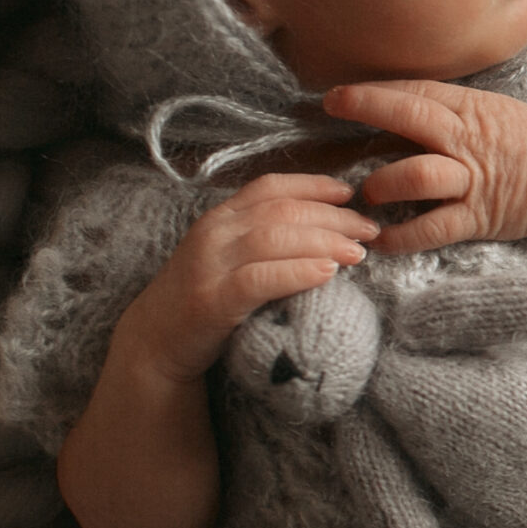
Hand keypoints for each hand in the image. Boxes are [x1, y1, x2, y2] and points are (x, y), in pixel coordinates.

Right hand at [125, 172, 378, 384]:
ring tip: (358, 252)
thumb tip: (326, 229)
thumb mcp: (230, 258)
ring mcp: (210, 265)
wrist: (157, 342)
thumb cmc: (206, 298)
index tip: (351, 193)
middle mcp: (214, 233)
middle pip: (282, 211)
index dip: (314, 185)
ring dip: (323, 241)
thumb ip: (264, 239)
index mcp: (221, 217)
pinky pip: (259, 279)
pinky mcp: (211, 300)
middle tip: (369, 230)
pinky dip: (297, 272)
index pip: (271, 187)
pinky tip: (328, 274)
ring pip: (273, 239)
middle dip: (332, 217)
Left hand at [322, 81, 526, 255]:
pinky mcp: (480, 217)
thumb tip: (399, 107)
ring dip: (383, 183)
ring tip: (364, 193)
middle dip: (368, 108)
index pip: (417, 90)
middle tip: (333, 107)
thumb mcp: (495, 111)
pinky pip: (434, 228)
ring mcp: (474, 179)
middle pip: (411, 116)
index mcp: (472, 109)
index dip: (374, 89)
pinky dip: (403, 237)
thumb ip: (451, 110)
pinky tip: (380, 240)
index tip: (338, 91)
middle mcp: (469, 140)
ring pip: (418, 174)